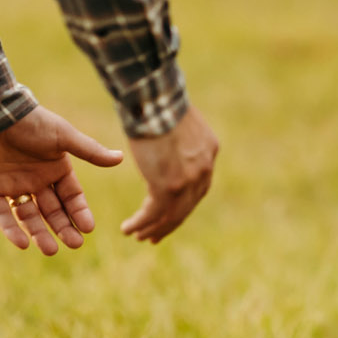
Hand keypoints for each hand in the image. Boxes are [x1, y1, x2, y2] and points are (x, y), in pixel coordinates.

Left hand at [0, 106, 126, 255]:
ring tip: (50, 250)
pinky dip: (10, 229)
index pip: (71, 197)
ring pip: (28, 216)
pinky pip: (0, 214)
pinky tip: (22, 243)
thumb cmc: (32, 122)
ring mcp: (12, 186)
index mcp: (55, 168)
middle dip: (63, 228)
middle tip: (73, 245)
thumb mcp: (64, 137)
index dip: (80, 212)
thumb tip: (120, 158)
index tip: (88, 228)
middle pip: (52, 211)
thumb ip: (89, 151)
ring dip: (39, 233)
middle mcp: (36, 180)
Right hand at [121, 105, 218, 242]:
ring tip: (139, 236)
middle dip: (171, 222)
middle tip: (154, 235)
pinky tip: (129, 229)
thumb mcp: (176, 122)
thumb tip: (166, 145)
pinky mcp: (169, 187)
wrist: (155, 101)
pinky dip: (141, 223)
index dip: (184, 203)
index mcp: (208, 152)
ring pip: (172, 214)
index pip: (198, 187)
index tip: (170, 214)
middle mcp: (203, 169)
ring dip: (154, 227)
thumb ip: (177, 140)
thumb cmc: (158, 103)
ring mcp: (188, 180)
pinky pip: (155, 213)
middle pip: (188, 205)